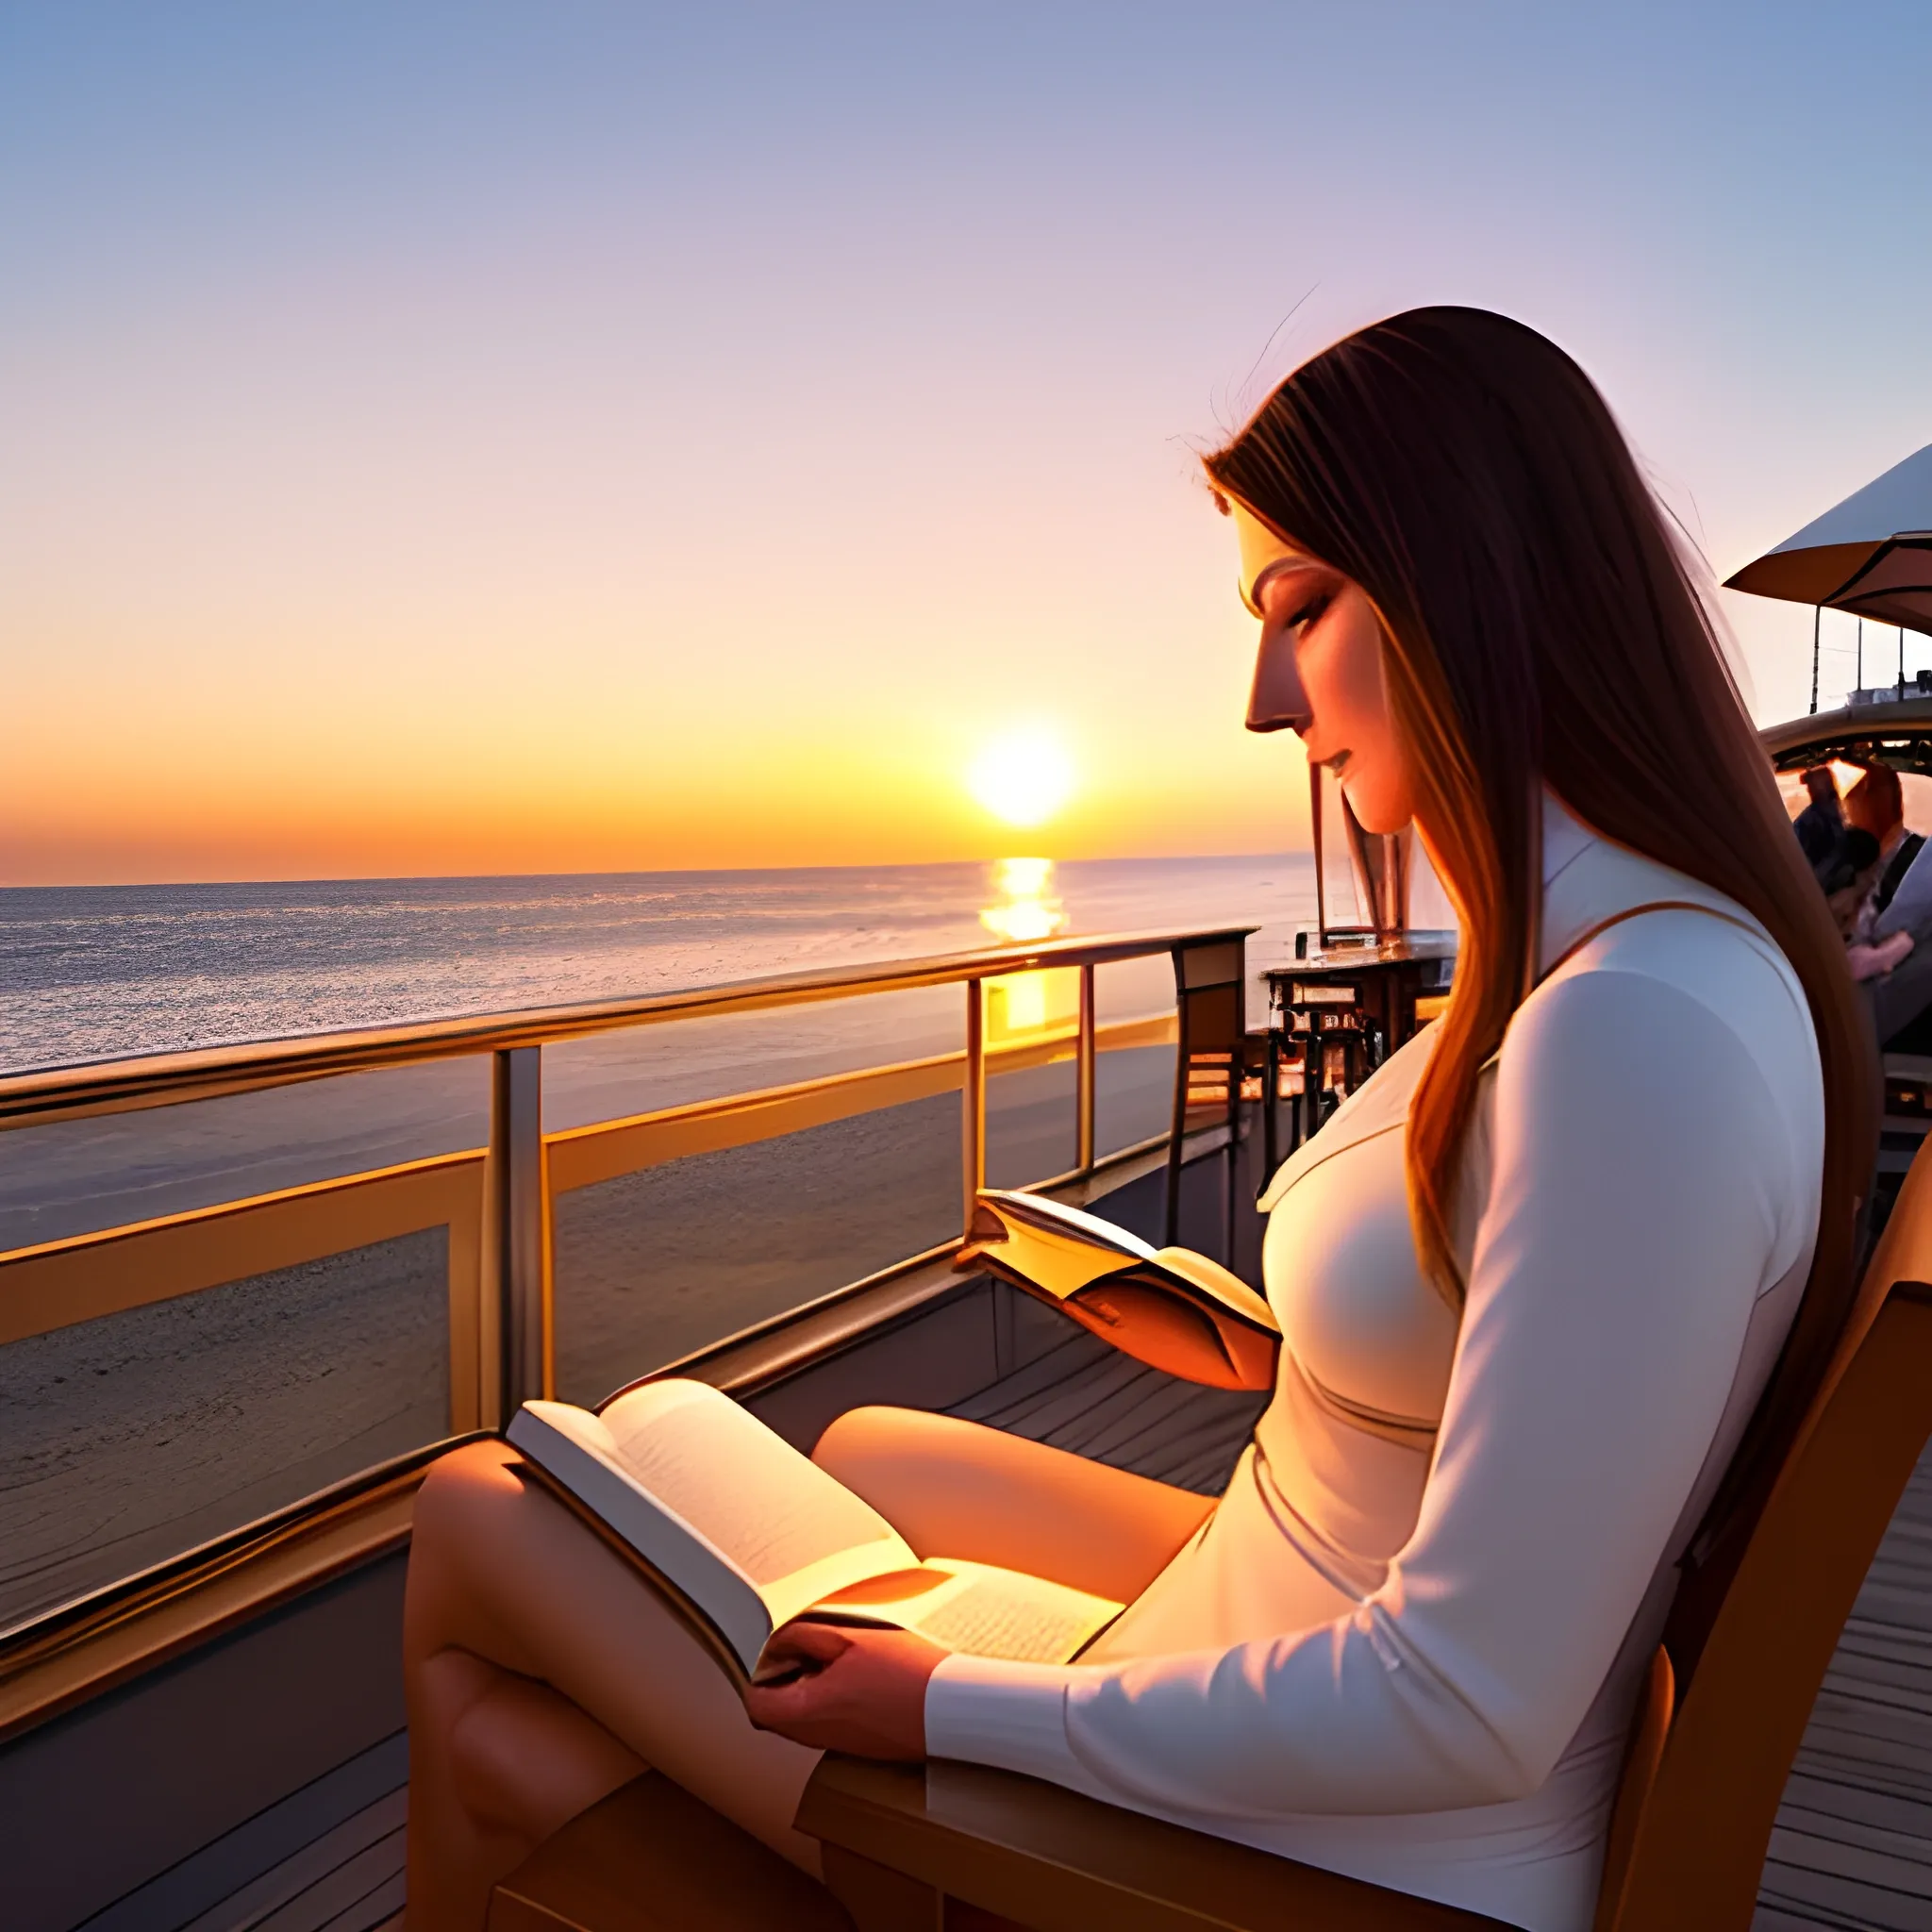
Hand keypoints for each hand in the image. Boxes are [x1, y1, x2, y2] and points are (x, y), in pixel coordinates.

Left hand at [742, 1621, 943, 1759]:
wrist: (953, 1710)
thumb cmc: (906, 1673)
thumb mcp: (851, 1639)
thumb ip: (805, 1639)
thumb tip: (777, 1644)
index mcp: (809, 1711)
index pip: (756, 1706)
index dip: (756, 1677)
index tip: (770, 1652)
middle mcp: (818, 1737)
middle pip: (777, 1715)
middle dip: (781, 1680)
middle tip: (802, 1648)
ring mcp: (841, 1745)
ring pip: (803, 1720)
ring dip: (806, 1689)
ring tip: (833, 1658)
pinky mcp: (862, 1746)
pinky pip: (829, 1725)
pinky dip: (831, 1701)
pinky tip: (856, 1677)